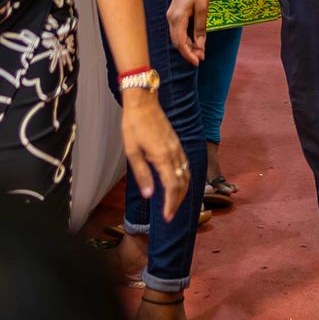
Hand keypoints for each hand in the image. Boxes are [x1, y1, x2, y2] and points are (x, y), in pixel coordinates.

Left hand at [121, 91, 189, 222]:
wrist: (143, 102)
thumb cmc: (134, 125)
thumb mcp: (131, 151)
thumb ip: (142, 174)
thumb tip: (148, 194)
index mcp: (162, 157)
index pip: (172, 186)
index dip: (170, 204)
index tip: (167, 216)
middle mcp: (174, 153)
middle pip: (183, 183)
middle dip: (178, 201)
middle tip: (170, 215)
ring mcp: (177, 147)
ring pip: (187, 174)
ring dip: (183, 191)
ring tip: (174, 203)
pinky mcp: (176, 143)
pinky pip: (185, 165)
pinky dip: (184, 178)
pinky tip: (177, 183)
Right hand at [166, 0, 210, 66]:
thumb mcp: (202, 8)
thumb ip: (200, 28)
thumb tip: (201, 46)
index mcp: (177, 18)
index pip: (181, 43)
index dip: (189, 54)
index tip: (198, 62)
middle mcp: (171, 19)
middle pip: (177, 42)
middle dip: (188, 53)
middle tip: (200, 59)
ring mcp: (171, 17)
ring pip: (176, 38)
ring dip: (187, 46)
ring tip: (199, 52)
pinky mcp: (173, 15)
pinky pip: (177, 32)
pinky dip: (185, 39)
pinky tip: (194, 42)